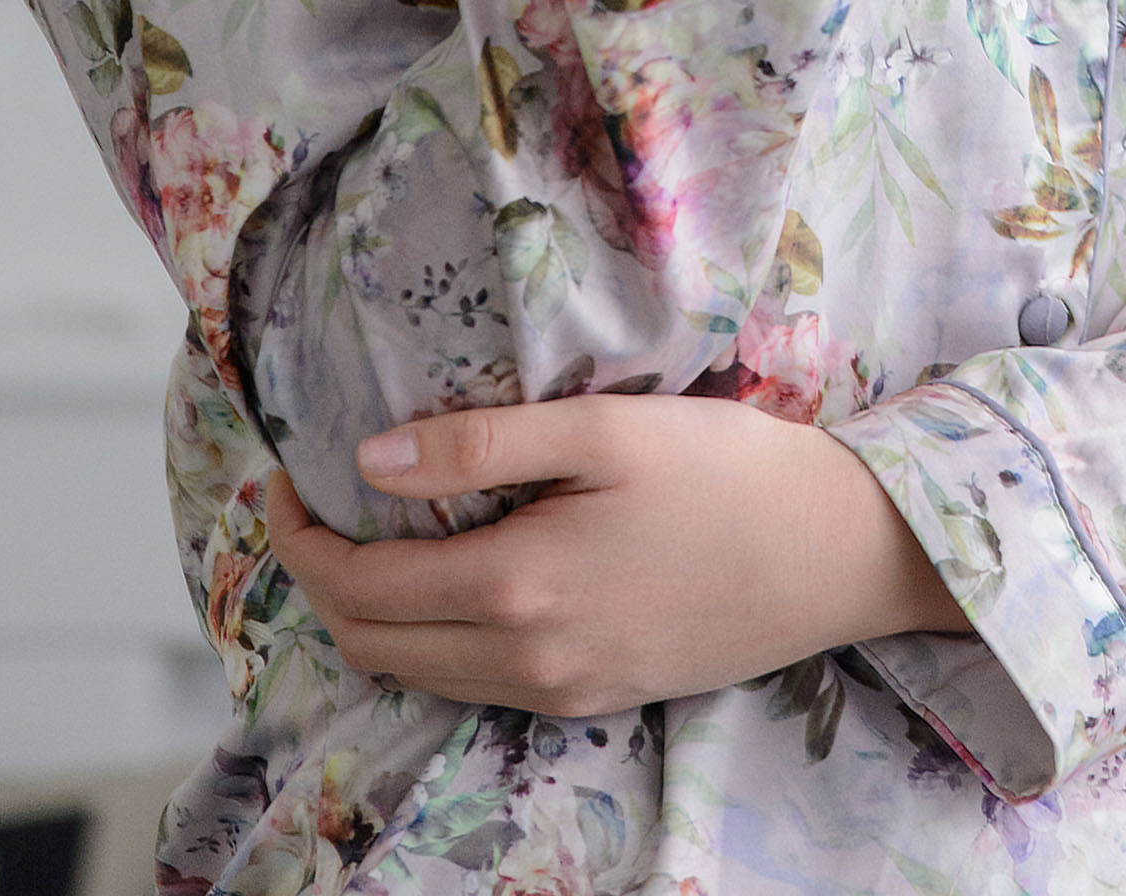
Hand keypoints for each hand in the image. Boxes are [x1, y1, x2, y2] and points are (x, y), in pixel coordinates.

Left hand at [265, 391, 967, 713]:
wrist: (842, 553)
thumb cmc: (730, 472)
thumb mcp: (603, 429)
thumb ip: (481, 444)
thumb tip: (369, 461)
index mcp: (516, 589)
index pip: (357, 587)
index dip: (301, 536)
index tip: (283, 478)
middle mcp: (527, 661)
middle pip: (373, 645)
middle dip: (321, 581)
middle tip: (311, 507)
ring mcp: (564, 691)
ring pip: (421, 674)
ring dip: (373, 615)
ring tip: (369, 535)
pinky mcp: (599, 695)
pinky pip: (479, 682)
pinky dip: (434, 638)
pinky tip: (454, 576)